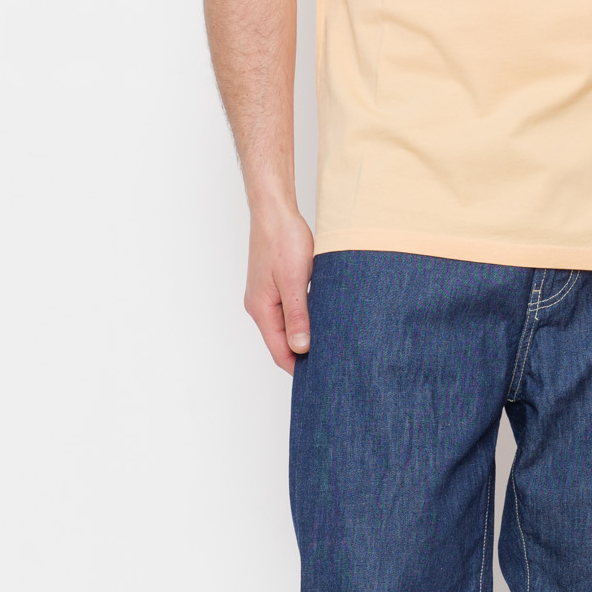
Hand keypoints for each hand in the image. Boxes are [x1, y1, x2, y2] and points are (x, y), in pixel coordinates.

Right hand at [244, 206, 314, 371]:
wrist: (275, 212)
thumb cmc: (283, 241)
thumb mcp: (295, 281)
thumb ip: (297, 316)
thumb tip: (301, 348)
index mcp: (262, 309)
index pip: (279, 351)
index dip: (299, 368)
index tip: (321, 379)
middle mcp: (260, 307)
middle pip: (281, 343)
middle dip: (303, 356)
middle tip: (331, 366)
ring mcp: (266, 297)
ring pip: (286, 328)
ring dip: (305, 338)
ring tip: (330, 348)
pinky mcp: (275, 287)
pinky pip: (289, 312)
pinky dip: (304, 322)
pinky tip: (321, 323)